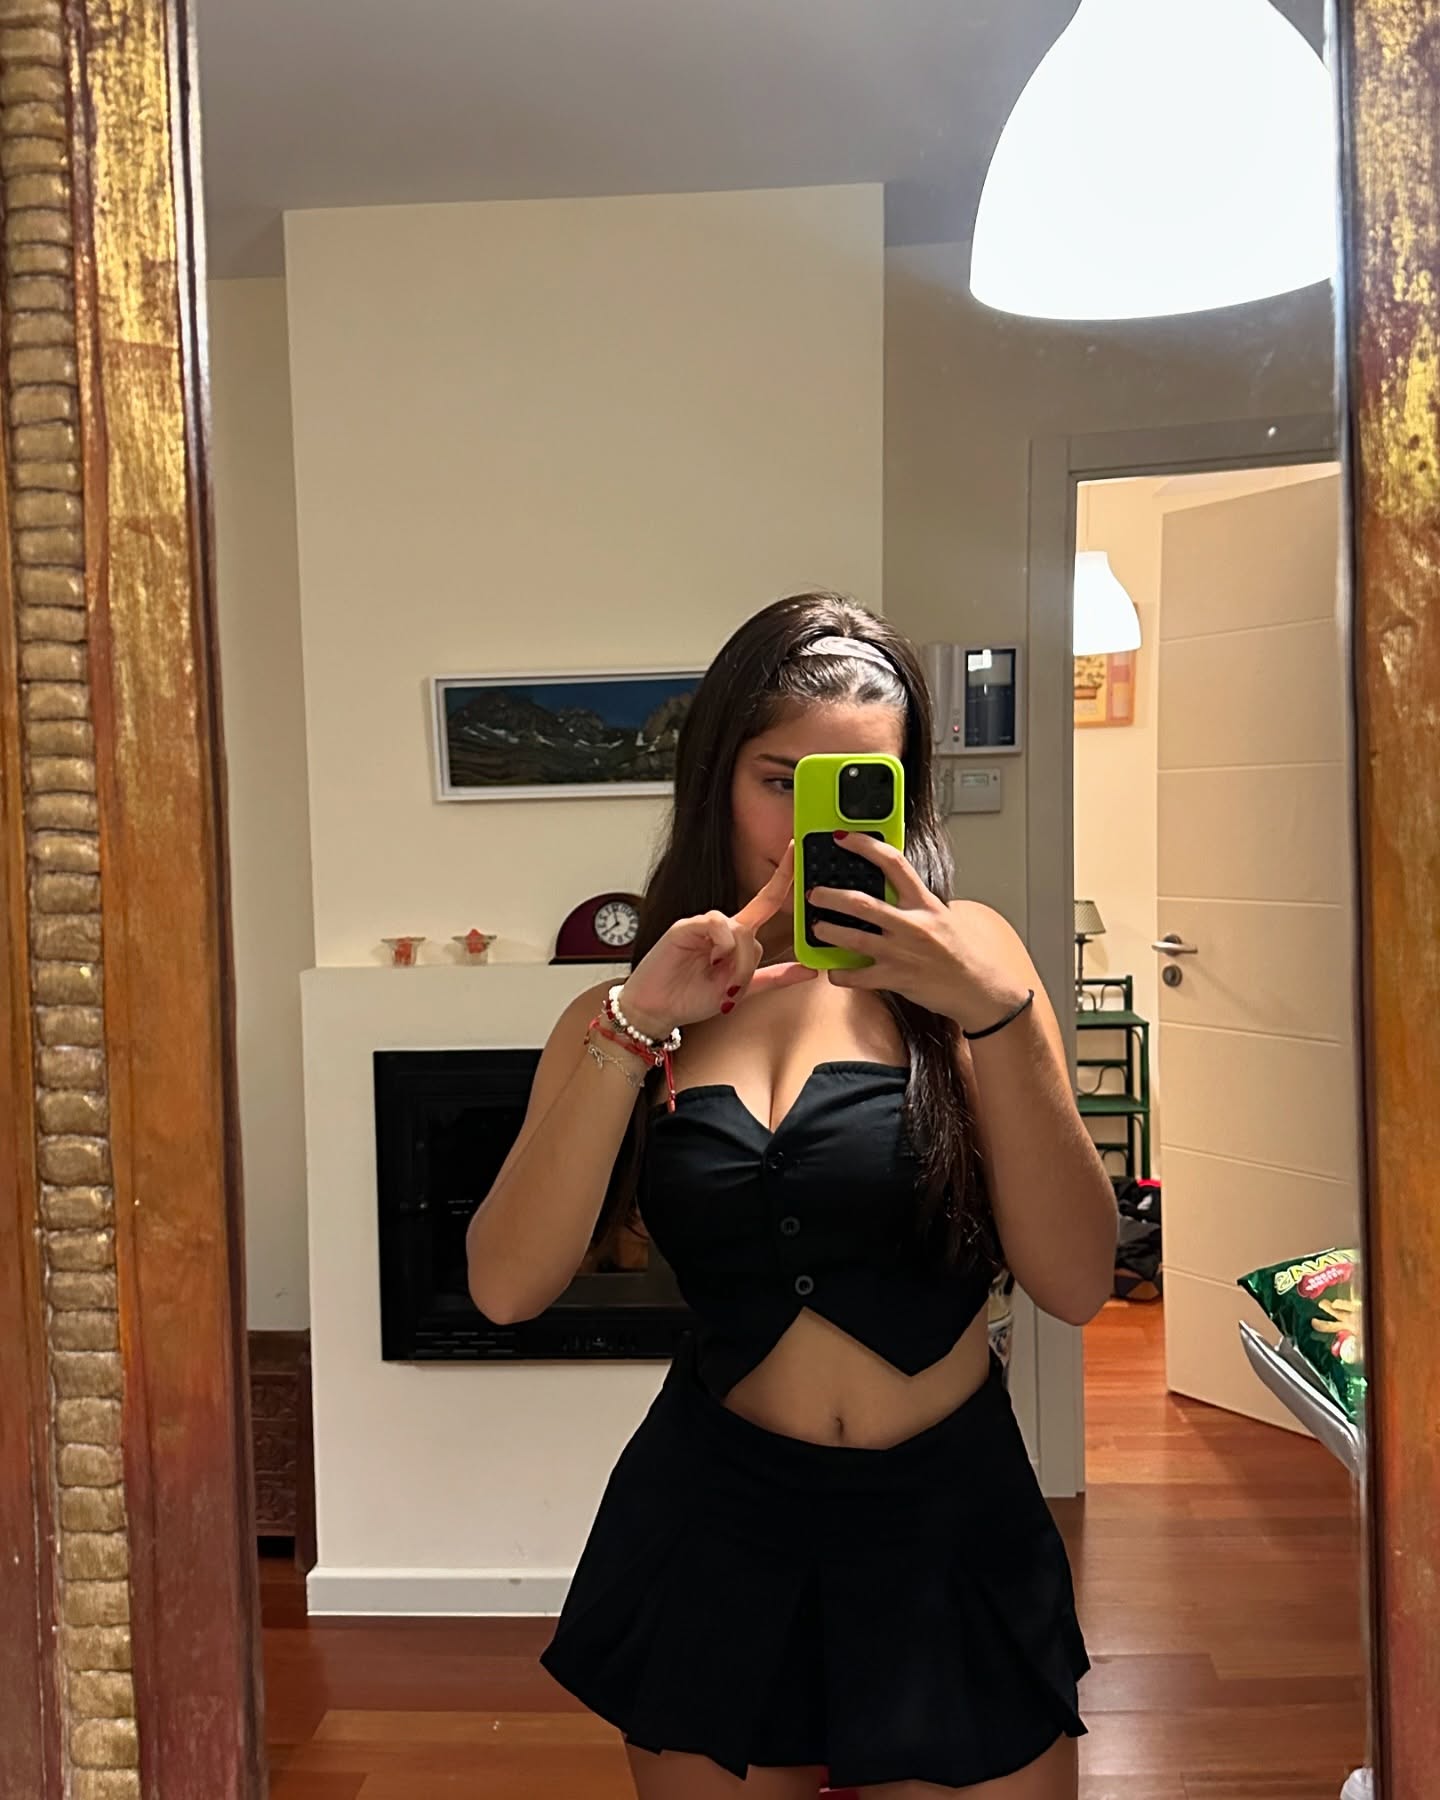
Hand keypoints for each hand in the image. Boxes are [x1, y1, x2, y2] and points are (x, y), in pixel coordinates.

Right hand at [619, 841, 816, 1034]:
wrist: (658, 1009)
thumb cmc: (692, 997)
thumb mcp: (743, 991)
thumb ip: (775, 978)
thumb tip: (811, 971)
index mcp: (736, 938)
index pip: (766, 901)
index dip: (783, 877)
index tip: (796, 848)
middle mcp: (722, 928)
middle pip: (754, 930)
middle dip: (749, 964)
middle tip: (733, 988)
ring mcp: (703, 925)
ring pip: (739, 930)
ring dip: (737, 962)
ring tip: (721, 983)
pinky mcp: (685, 926)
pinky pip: (716, 924)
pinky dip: (722, 944)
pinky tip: (712, 960)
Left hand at [806, 833, 1030, 1031]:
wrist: (979, 988)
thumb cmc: (961, 952)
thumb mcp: (942, 916)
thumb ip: (915, 903)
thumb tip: (889, 888)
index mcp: (924, 903)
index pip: (893, 863)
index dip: (865, 846)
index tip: (844, 838)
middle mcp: (911, 924)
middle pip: (862, 903)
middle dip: (831, 896)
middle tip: (814, 893)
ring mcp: (902, 952)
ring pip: (854, 938)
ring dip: (828, 931)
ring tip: (816, 927)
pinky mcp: (896, 978)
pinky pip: (858, 977)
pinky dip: (840, 974)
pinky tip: (833, 971)